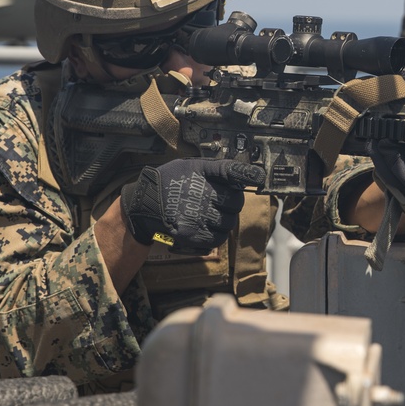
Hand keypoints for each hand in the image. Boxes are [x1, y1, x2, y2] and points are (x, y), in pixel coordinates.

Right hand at [120, 158, 264, 254]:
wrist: (145, 202)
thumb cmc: (172, 181)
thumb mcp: (193, 166)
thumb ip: (219, 169)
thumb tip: (249, 174)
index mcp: (202, 172)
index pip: (233, 171)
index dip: (249, 176)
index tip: (259, 179)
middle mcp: (200, 193)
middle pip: (236, 202)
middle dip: (232, 203)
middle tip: (221, 201)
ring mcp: (196, 215)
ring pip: (228, 223)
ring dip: (224, 220)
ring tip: (210, 214)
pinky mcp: (191, 234)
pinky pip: (217, 239)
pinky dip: (215, 234)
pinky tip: (206, 226)